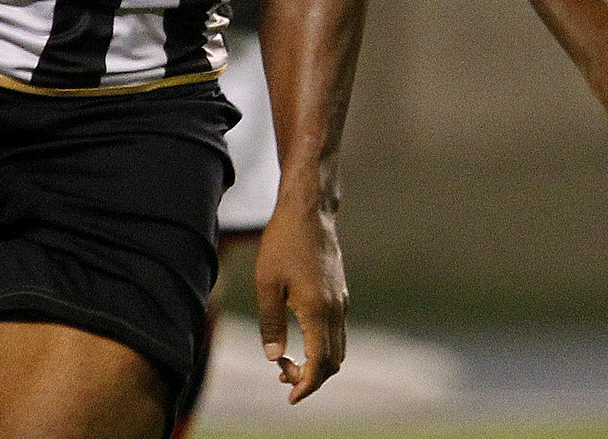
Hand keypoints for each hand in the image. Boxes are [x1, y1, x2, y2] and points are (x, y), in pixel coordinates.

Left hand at [254, 205, 346, 403]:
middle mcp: (336, 309)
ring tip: (286, 363)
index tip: (289, 397)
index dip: (306, 386)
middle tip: (281, 378)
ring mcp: (341, 300)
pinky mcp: (339, 292)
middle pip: (333, 361)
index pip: (320, 364)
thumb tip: (273, 357)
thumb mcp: (267, 284)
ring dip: (317, 363)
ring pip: (337, 347)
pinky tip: (299, 340)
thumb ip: (271, 323)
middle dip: (310, 378)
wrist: (308, 211)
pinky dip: (322, 346)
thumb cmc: (283, 243)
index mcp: (318, 310)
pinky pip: (336, 331)